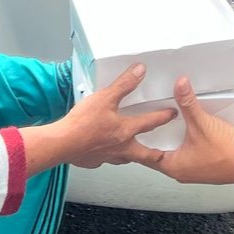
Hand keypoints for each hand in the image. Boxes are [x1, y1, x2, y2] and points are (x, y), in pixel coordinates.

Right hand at [40, 65, 174, 171]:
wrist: (61, 143)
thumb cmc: (82, 124)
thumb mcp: (105, 97)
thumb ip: (124, 84)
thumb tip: (140, 71)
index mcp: (125, 131)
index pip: (150, 123)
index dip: (163, 117)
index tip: (172, 115)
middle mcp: (120, 148)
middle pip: (144, 154)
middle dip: (155, 154)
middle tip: (162, 153)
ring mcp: (107, 157)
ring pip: (125, 159)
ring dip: (132, 156)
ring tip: (133, 152)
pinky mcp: (93, 161)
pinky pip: (105, 160)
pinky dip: (108, 156)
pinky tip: (104, 151)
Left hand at [144, 77, 233, 184]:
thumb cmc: (226, 154)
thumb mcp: (202, 123)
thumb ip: (188, 103)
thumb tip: (179, 86)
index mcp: (172, 166)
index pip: (144, 155)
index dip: (137, 140)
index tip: (132, 128)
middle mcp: (180, 171)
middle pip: (157, 152)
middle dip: (152, 137)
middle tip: (146, 122)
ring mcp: (191, 170)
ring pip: (172, 153)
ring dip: (169, 139)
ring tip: (165, 124)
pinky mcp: (202, 165)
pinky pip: (185, 153)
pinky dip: (182, 142)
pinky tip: (188, 131)